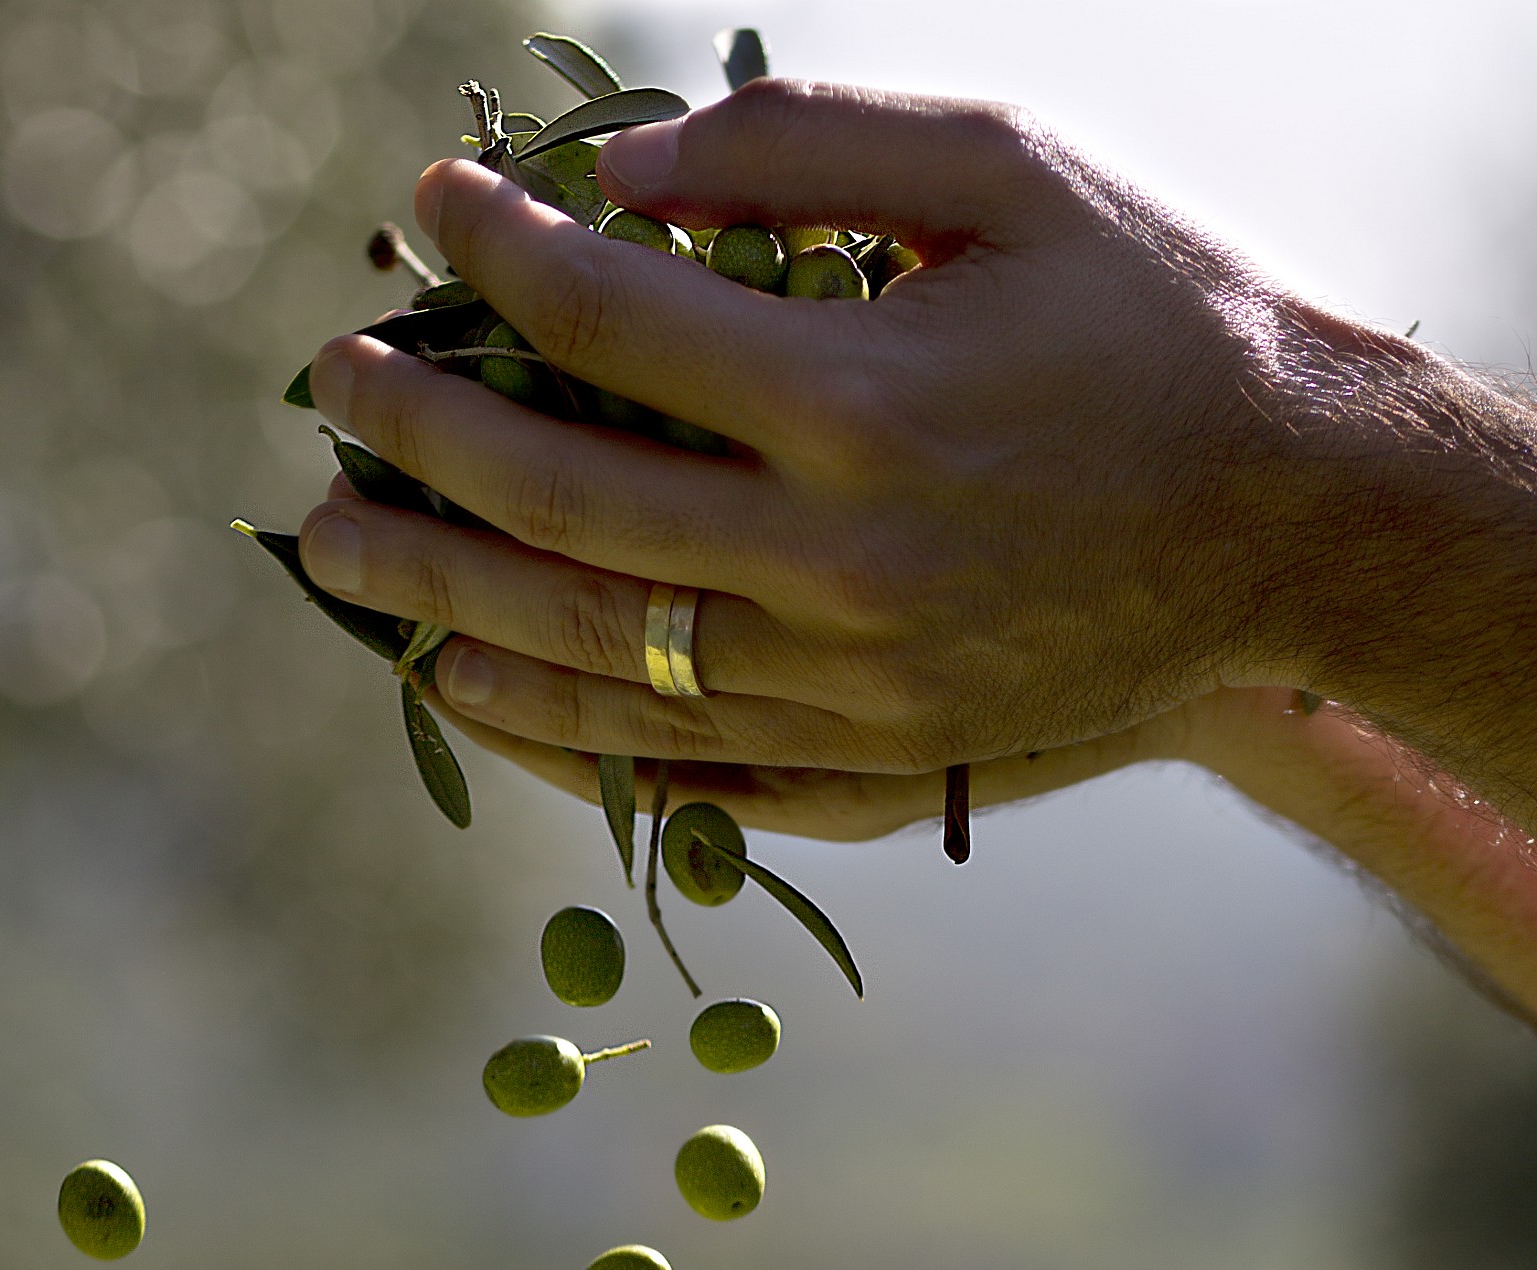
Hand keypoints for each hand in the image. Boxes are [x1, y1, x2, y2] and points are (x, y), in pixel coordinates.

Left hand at [299, 81, 1344, 782]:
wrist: (1288, 530)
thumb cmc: (1155, 331)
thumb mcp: (1015, 176)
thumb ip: (811, 146)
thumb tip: (623, 172)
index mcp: (868, 404)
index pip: (613, 323)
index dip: (495, 250)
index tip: (426, 202)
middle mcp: (844, 568)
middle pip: (565, 512)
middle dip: (421, 443)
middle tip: (333, 392)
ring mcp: (856, 690)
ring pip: (602, 666)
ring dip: (445, 609)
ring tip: (342, 559)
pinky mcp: (879, 763)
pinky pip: (685, 771)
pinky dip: (559, 738)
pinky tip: (468, 693)